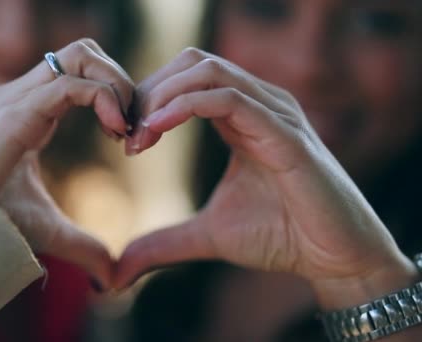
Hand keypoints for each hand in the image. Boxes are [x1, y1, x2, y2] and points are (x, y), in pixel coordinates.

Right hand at [0, 39, 134, 289]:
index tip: (127, 135)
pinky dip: (104, 100)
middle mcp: (23, 95)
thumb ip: (83, 245)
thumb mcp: (49, 230)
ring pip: (80, 56)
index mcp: (29, 110)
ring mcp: (18, 98)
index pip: (79, 71)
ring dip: (115, 85)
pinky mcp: (17, 112)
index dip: (113, 93)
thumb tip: (111, 276)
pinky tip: (115, 132)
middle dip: (119, 79)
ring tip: (123, 127)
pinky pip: (72, 85)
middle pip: (83, 52)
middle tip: (130, 124)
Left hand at [115, 48, 415, 307]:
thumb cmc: (281, 238)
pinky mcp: (286, 134)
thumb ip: (164, 243)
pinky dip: (185, 106)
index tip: (124, 139)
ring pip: (208, 72)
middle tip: (124, 133)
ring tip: (137, 136)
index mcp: (242, 118)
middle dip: (149, 91)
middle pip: (193, 64)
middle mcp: (260, 105)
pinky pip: (229, 99)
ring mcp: (275, 114)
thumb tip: (120, 271)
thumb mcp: (208, 235)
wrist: (335, 260)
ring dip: (162, 96)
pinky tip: (157, 129)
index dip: (148, 101)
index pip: (187, 80)